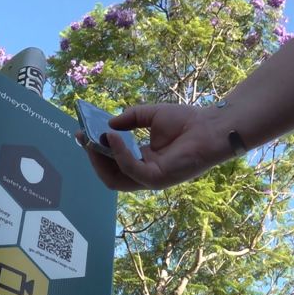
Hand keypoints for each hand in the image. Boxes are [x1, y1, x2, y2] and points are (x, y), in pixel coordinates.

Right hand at [78, 103, 231, 190]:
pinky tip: (114, 137)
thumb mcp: (151, 115)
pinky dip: (119, 154)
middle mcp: (146, 173)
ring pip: (115, 179)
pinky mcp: (158, 179)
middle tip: (83, 138)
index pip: (113, 163)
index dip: (96, 150)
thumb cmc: (187, 121)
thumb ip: (129, 119)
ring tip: (94, 139)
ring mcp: (151, 179)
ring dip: (101, 159)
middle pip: (110, 175)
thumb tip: (108, 125)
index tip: (83, 133)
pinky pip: (131, 171)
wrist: (211, 127)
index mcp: (144, 161)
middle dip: (93, 157)